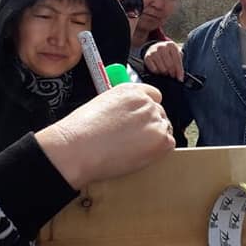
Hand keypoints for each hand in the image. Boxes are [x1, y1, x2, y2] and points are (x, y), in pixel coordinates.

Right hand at [36, 83, 174, 188]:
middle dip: (149, 126)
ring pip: (164, 129)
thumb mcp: (102, 105)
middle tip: (133, 140)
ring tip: (131, 149)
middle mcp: (146, 102)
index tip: (141, 121)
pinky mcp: (160, 139)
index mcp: (131, 91)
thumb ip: (122, 107)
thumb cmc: (81, 131)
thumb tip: (129, 118)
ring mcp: (155, 120)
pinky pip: (169, 144)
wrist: (76, 148)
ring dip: (154, 139)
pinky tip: (139, 154)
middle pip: (159, 114)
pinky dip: (158, 151)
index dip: (147, 110)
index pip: (153, 95)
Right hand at [143, 41, 183, 80]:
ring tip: (166, 72)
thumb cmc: (168, 54)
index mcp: (171, 45)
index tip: (180, 79)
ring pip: (162, 69)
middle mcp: (162, 47)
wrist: (155, 48)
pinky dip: (157, 72)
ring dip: (165, 73)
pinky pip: (154, 70)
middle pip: (170, 65)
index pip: (177, 60)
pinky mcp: (147, 57)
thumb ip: (180, 62)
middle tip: (172, 76)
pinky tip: (159, 70)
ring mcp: (153, 51)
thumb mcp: (176, 54)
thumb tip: (180, 77)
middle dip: (172, 73)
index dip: (179, 71)